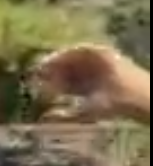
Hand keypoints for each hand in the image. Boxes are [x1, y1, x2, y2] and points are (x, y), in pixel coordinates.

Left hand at [32, 44, 147, 121]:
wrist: (130, 96)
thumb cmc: (109, 108)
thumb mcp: (82, 113)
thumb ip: (64, 116)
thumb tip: (44, 117)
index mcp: (83, 86)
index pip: (60, 82)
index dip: (47, 82)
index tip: (34, 82)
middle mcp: (88, 73)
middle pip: (63, 69)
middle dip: (50, 69)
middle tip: (35, 70)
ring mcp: (96, 63)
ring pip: (72, 59)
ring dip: (58, 59)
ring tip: (45, 62)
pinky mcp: (104, 52)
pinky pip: (84, 48)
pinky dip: (71, 51)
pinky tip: (59, 55)